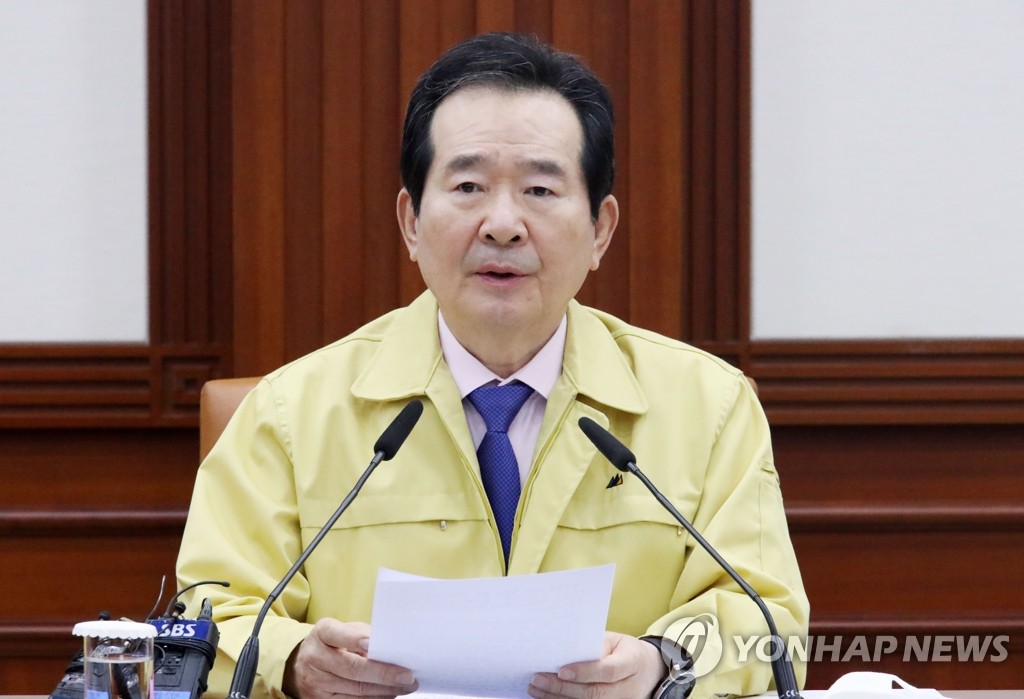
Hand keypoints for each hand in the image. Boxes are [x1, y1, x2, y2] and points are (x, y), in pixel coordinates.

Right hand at [282, 619, 417, 697]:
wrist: (299, 663)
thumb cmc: (330, 643)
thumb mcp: (342, 630)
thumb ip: (362, 636)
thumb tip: (389, 648)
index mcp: (322, 633)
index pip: (338, 634)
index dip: (355, 639)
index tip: (372, 644)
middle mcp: (315, 657)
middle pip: (352, 669)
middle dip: (384, 674)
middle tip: (408, 676)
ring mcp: (316, 682)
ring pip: (355, 691)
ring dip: (384, 691)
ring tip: (405, 687)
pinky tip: (388, 695)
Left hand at [527, 631, 662, 698]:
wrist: (650, 671)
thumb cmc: (625, 651)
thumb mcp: (616, 640)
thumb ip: (595, 645)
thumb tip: (564, 650)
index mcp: (633, 662)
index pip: (609, 670)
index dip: (585, 672)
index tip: (562, 670)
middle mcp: (629, 688)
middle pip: (594, 693)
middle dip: (563, 688)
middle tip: (537, 679)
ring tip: (535, 689)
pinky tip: (547, 698)